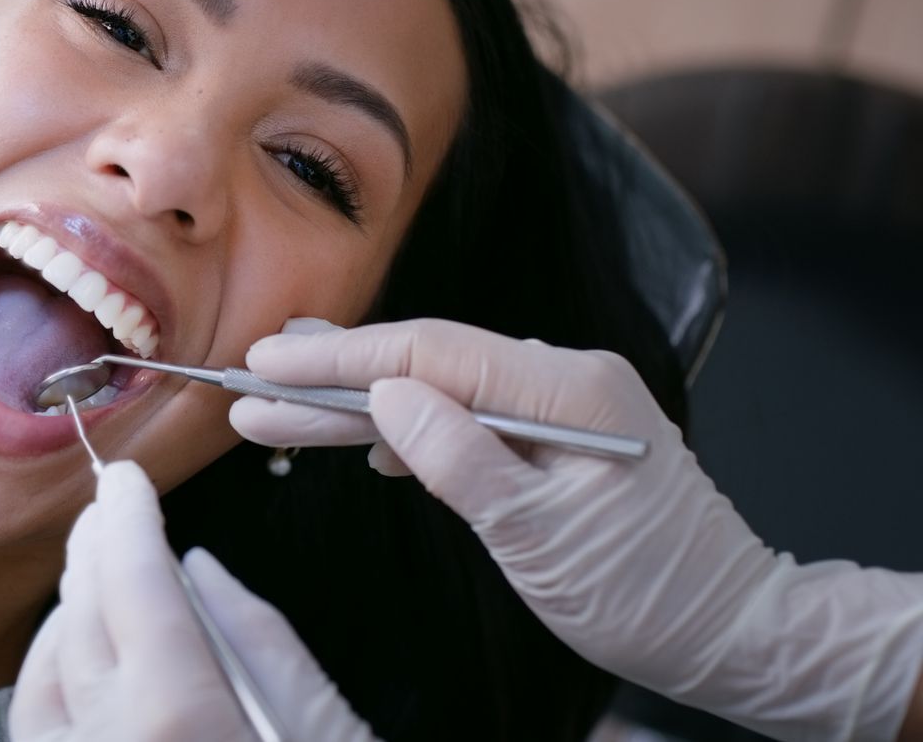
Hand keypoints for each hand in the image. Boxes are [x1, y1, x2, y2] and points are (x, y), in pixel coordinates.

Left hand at [10, 461, 377, 741]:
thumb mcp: (336, 739)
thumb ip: (265, 647)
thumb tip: (202, 576)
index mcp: (175, 721)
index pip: (131, 580)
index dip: (125, 518)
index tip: (128, 482)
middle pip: (80, 618)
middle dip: (92, 553)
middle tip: (109, 510)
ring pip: (42, 676)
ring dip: (66, 615)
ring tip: (94, 575)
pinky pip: (36, 734)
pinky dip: (50, 683)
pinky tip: (78, 664)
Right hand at [236, 317, 922, 741]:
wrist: (731, 626)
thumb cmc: (643, 593)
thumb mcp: (537, 537)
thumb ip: (457, 458)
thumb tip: (386, 399)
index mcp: (566, 389)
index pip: (427, 354)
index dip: (337, 359)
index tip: (265, 364)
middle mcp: (565, 376)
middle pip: (425, 363)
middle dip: (331, 377)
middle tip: (248, 383)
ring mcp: (561, 401)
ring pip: (437, 387)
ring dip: (358, 403)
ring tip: (278, 408)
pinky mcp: (554, 433)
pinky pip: (465, 412)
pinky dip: (406, 425)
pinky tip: (359, 438)